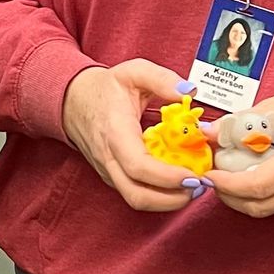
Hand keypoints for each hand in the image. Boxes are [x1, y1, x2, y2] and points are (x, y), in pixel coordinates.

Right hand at [61, 60, 197, 213]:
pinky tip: (178, 183)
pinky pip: (136, 193)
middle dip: (172, 199)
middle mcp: (109, 158)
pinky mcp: (113, 177)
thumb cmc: (105, 89)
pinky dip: (160, 195)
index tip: (193, 174)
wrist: (74, 101)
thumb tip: (189, 91)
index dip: (167, 177)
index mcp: (115, 133)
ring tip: (193, 187)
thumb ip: (162, 79)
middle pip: (137, 195)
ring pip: (136, 200)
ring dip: (168, 201)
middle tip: (199, 186)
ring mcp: (109, 171)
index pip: (138, 166)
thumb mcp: (134, 72)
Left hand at [207, 81, 273, 218]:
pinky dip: (257, 194)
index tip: (209, 173)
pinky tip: (248, 174)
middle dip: (229, 195)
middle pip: (259, 206)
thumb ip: (239, 123)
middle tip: (212, 175)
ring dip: (240, 197)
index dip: (227, 184)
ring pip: (267, 209)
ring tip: (227, 173)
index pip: (258, 186)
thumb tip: (207, 133)